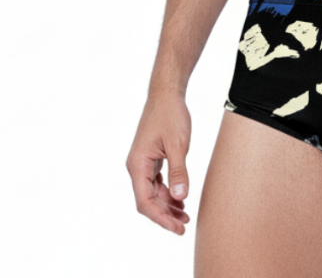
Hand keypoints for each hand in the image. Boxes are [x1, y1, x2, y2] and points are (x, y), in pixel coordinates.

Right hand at [126, 91, 192, 233]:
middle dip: (165, 215)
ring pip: (152, 193)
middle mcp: (136, 166)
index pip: (145, 202)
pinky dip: (168, 192)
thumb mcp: (178, 144)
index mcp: (138, 164)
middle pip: (147, 201)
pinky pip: (156, 182)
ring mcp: (143, 162)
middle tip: (184, 226)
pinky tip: (181, 199)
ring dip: (167, 205)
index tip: (177, 228)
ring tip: (185, 215)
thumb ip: (179, 171)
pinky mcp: (150, 158)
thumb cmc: (171, 115)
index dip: (161, 218)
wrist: (166, 94)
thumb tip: (181, 198)